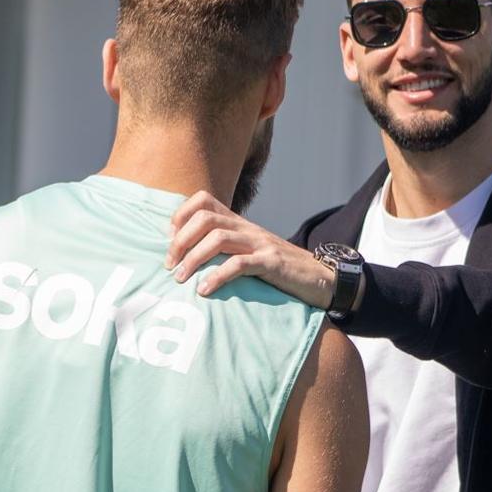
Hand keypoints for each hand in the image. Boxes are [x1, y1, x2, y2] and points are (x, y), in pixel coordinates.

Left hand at [167, 191, 333, 307]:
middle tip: (170, 266)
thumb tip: (188, 258)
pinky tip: (205, 290)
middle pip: (205, 219)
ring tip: (181, 279)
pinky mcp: (272, 263)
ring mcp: (260, 244)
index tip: (170, 242)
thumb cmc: (279, 269)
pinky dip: (218, 277)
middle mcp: (247, 228)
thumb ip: (225, 248)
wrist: (321, 276)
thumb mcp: (249, 251)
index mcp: (239, 223)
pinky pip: (239, 264)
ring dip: (194, 259)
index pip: (203, 200)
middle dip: (181, 241)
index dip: (180, 217)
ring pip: (218, 239)